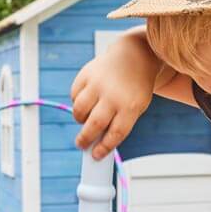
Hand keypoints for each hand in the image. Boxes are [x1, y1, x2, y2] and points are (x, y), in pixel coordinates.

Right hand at [70, 27, 162, 157]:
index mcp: (130, 106)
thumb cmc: (134, 89)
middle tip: (81, 145)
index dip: (104, 148)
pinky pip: (75, 95)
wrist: (134, 56)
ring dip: (80, 119)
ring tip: (85, 120)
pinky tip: (86, 101)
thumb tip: (95, 142)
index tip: (95, 156)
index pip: (115, 133)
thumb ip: (118, 123)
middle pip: (95, 125)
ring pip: (80, 110)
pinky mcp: (86, 74)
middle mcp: (113, 95)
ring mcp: (98, 83)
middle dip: (85, 139)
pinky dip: (77, 102)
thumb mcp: (135, 106)